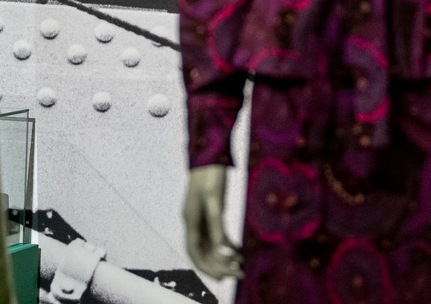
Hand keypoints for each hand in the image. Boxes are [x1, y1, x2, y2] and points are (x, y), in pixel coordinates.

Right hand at [184, 165, 241, 279]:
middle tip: (238, 274)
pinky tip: (239, 250)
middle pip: (204, 251)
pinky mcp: (212, 211)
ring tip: (240, 265)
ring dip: (224, 257)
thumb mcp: (213, 199)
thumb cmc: (209, 174)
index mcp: (190, 220)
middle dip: (219, 265)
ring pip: (211, 244)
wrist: (210, 153)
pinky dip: (227, 244)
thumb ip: (216, 224)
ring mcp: (202, 217)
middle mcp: (194, 222)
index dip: (207, 267)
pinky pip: (218, 234)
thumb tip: (222, 249)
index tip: (223, 276)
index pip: (194, 251)